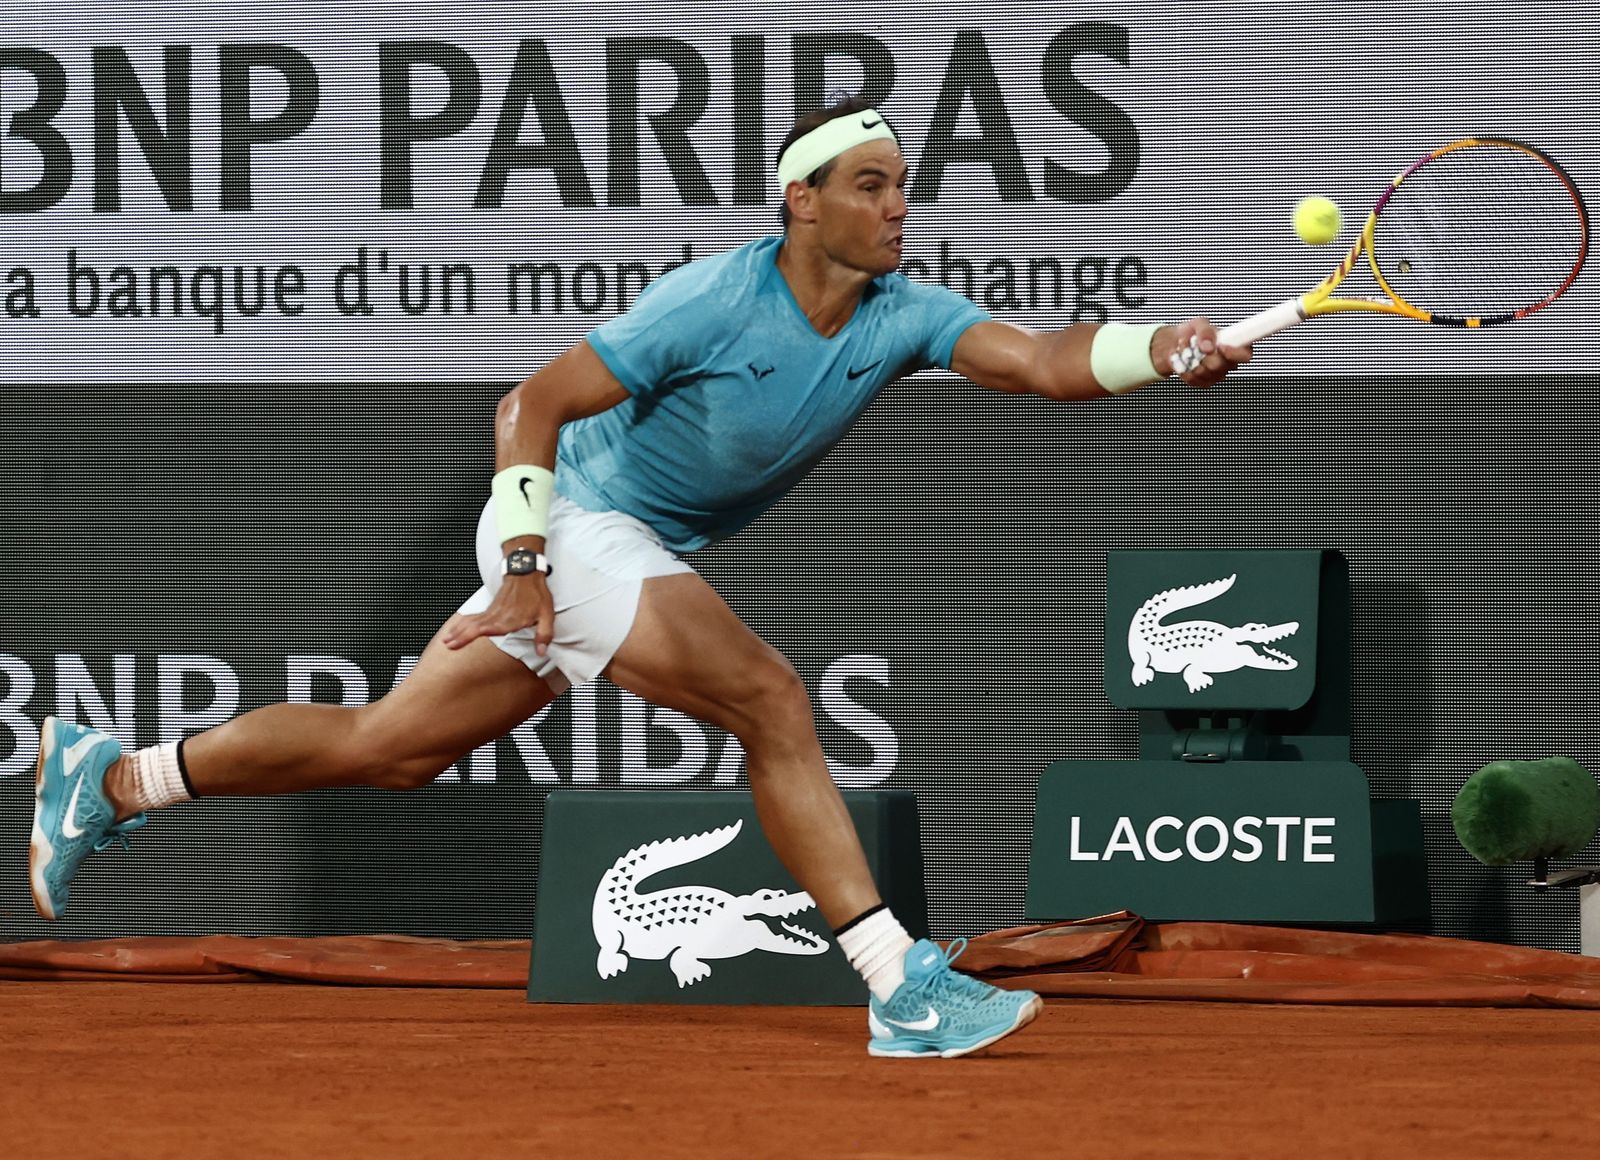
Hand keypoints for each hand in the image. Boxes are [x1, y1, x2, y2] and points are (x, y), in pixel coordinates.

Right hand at [440, 574, 554, 654]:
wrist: (526, 573)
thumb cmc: (536, 594)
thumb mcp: (547, 615)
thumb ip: (544, 634)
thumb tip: (542, 651)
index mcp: (508, 620)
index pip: (485, 630)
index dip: (470, 636)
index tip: (457, 643)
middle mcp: (496, 616)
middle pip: (473, 626)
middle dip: (459, 636)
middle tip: (447, 644)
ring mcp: (492, 611)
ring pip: (471, 621)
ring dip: (458, 630)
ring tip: (446, 639)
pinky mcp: (491, 608)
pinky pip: (473, 617)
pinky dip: (463, 623)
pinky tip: (456, 628)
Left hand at [1153, 318, 1250, 387]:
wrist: (1177, 343)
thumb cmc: (1193, 332)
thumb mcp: (1199, 324)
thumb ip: (1206, 332)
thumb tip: (1208, 346)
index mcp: (1236, 346)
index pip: (1246, 355)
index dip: (1234, 353)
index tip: (1220, 346)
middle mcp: (1229, 363)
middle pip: (1220, 366)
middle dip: (1204, 356)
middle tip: (1196, 346)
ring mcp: (1217, 374)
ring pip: (1204, 373)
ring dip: (1191, 361)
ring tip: (1186, 350)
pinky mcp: (1204, 382)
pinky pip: (1193, 380)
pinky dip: (1184, 369)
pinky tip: (1183, 361)